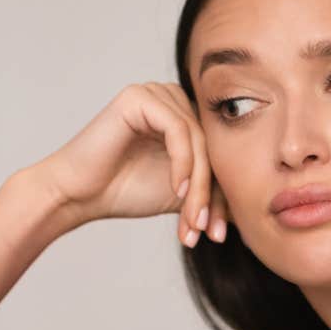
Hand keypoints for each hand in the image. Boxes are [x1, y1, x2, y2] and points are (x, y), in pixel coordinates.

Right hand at [31, 82, 229, 245]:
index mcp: (184, 116)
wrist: (78, 196)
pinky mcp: (140, 97)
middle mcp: (172, 99)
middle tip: (207, 233)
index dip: (221, 196)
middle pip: (212, 147)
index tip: (219, 236)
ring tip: (192, 221)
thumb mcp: (181, 194)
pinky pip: (178, 131)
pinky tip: (176, 191)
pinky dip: (183, 164)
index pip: (218, 154)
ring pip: (199, 142)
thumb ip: (211, 190)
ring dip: (198, 187)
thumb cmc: (123, 191)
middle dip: (211, 196)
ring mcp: (156, 93)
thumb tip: (252, 209)